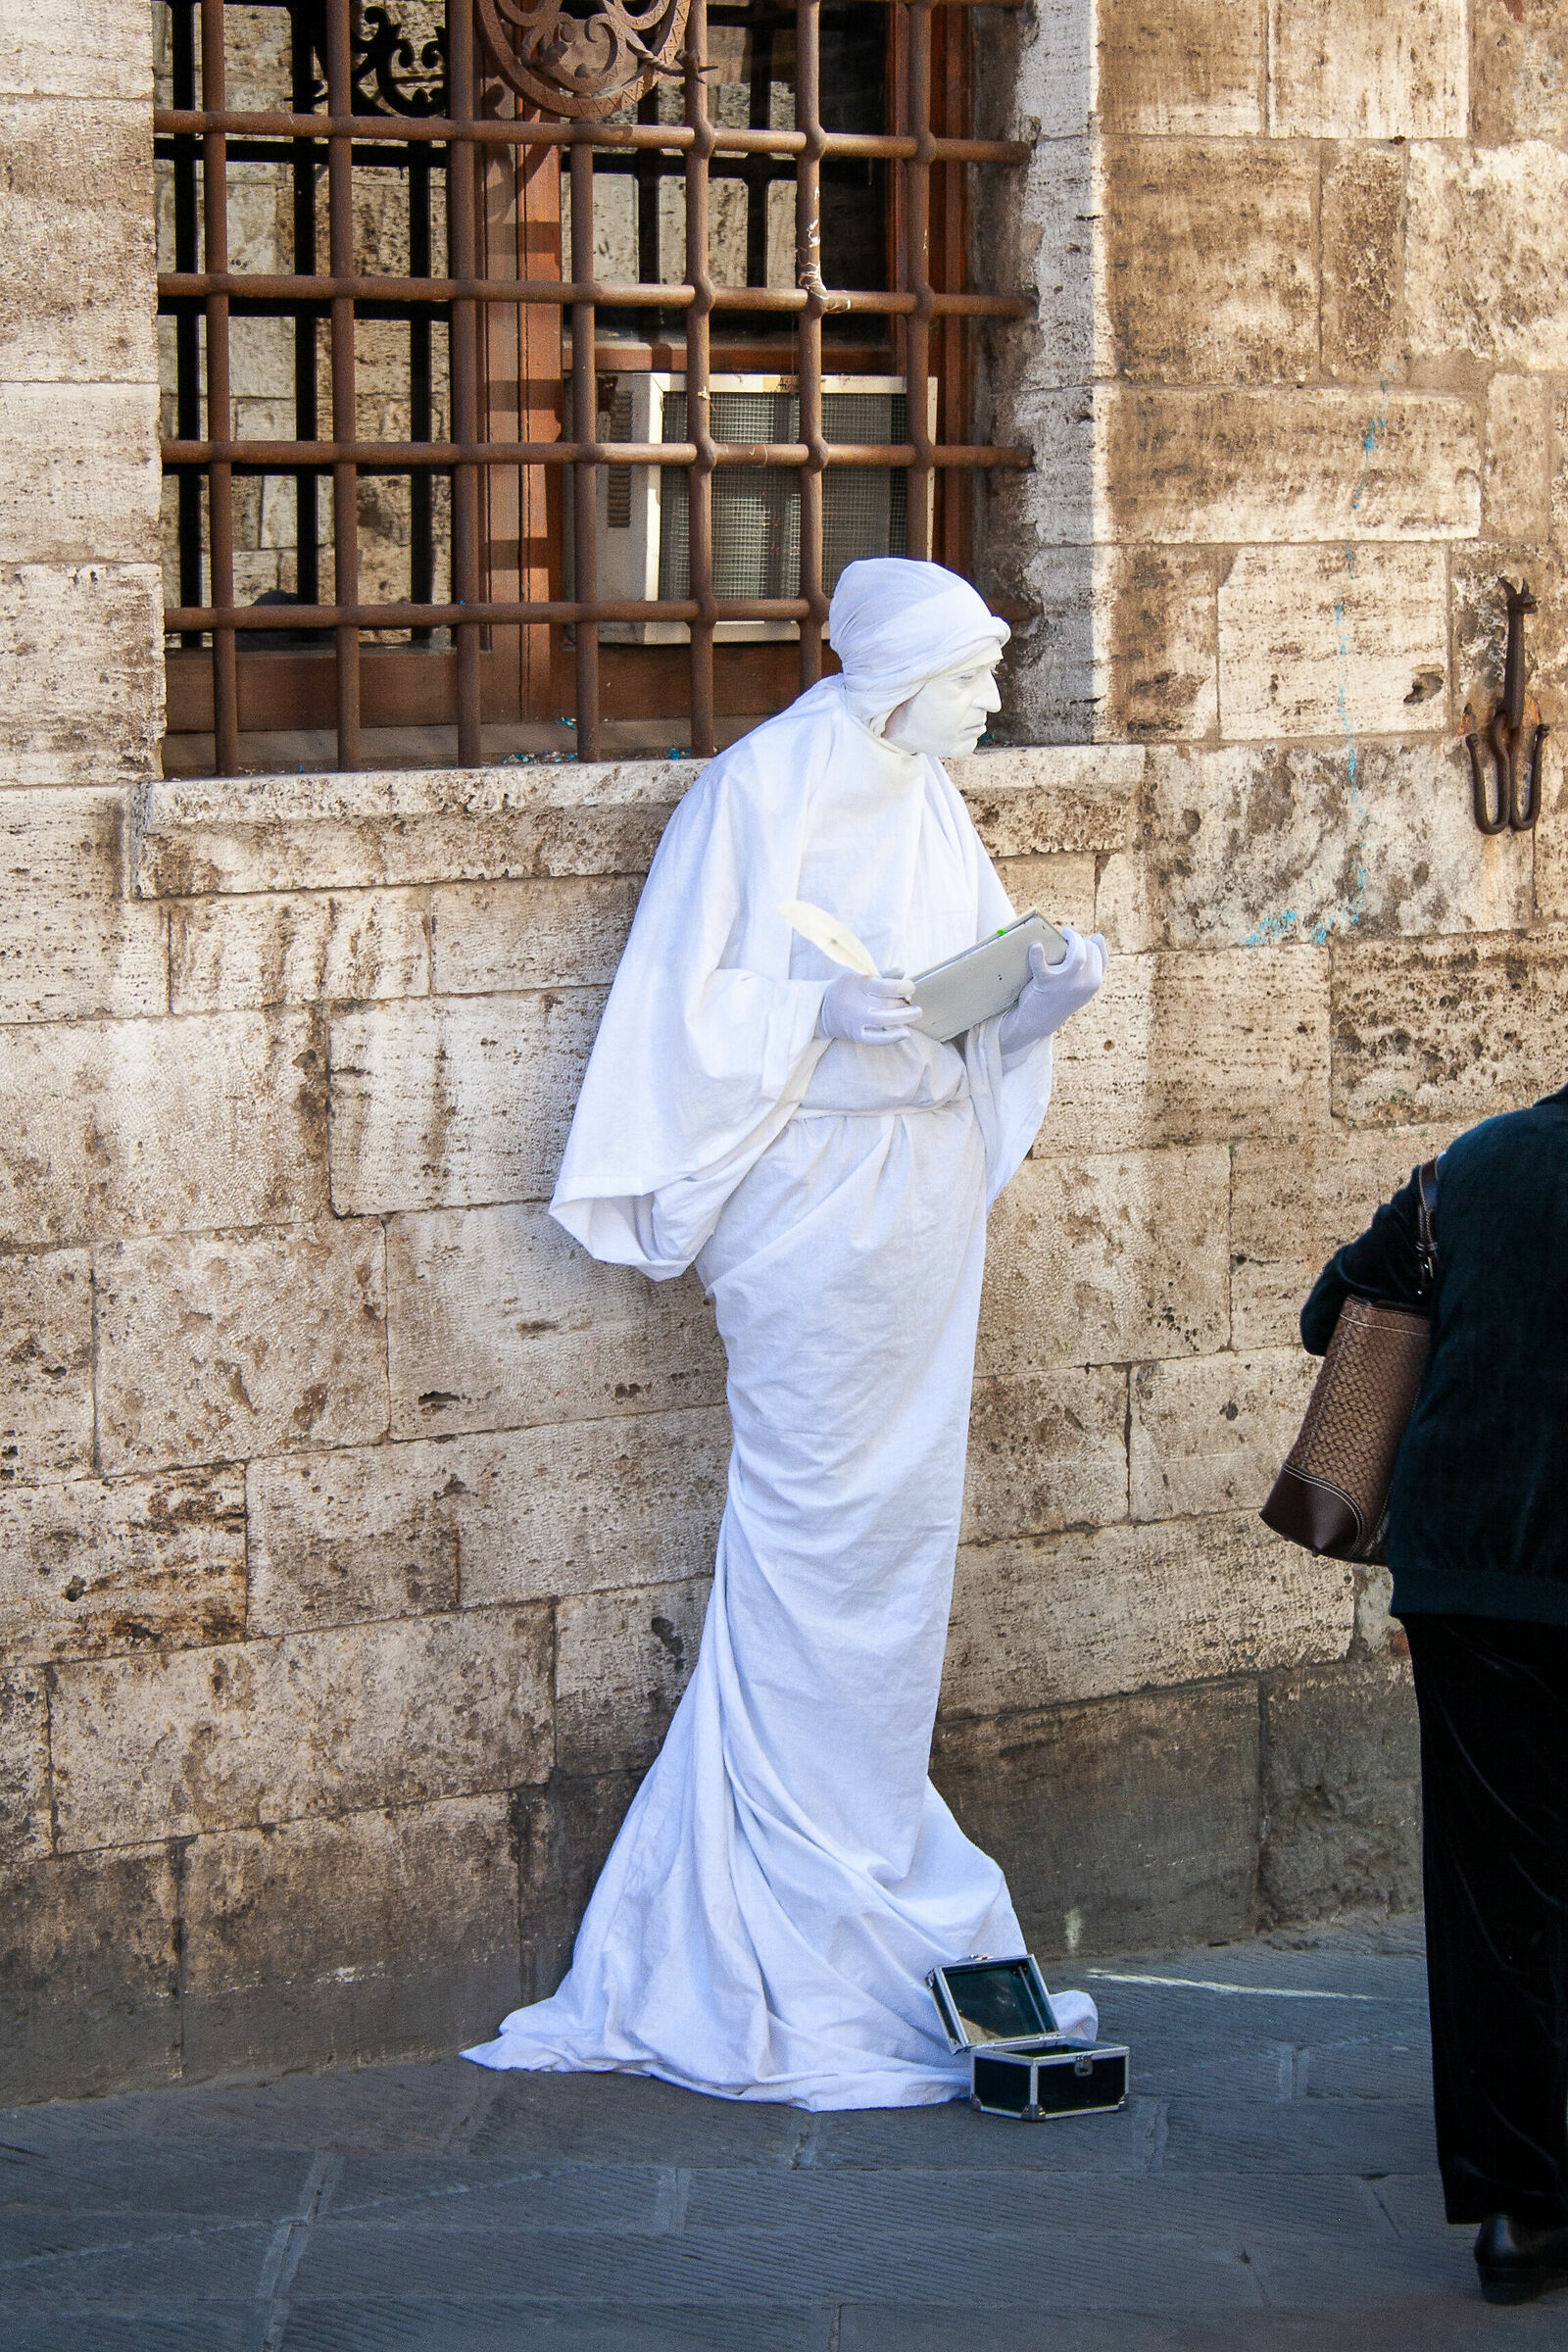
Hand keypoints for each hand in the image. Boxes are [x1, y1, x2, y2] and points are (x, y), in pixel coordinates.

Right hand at [817, 972, 922, 1047]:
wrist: (823, 1009)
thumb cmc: (847, 989)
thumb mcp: (860, 976)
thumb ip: (882, 974)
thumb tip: (902, 971)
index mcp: (861, 985)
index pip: (888, 986)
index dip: (905, 986)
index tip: (910, 987)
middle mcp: (858, 1003)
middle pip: (889, 1003)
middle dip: (906, 1002)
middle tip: (910, 1001)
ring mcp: (857, 1021)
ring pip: (885, 1020)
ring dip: (905, 1017)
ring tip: (915, 1013)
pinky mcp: (857, 1035)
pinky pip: (876, 1039)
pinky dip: (892, 1037)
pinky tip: (905, 1033)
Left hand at [997, 929, 1107, 1057]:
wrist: (1040, 1021)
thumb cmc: (1060, 997)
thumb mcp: (1083, 986)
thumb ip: (1094, 965)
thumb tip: (1099, 936)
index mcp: (1095, 982)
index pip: (1098, 952)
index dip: (1088, 942)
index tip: (1078, 940)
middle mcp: (1086, 983)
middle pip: (1088, 949)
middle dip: (1079, 939)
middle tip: (1067, 936)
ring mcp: (1066, 983)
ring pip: (1077, 953)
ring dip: (1072, 939)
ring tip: (1063, 935)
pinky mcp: (1046, 983)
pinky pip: (1041, 965)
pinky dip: (1037, 955)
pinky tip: (1036, 947)